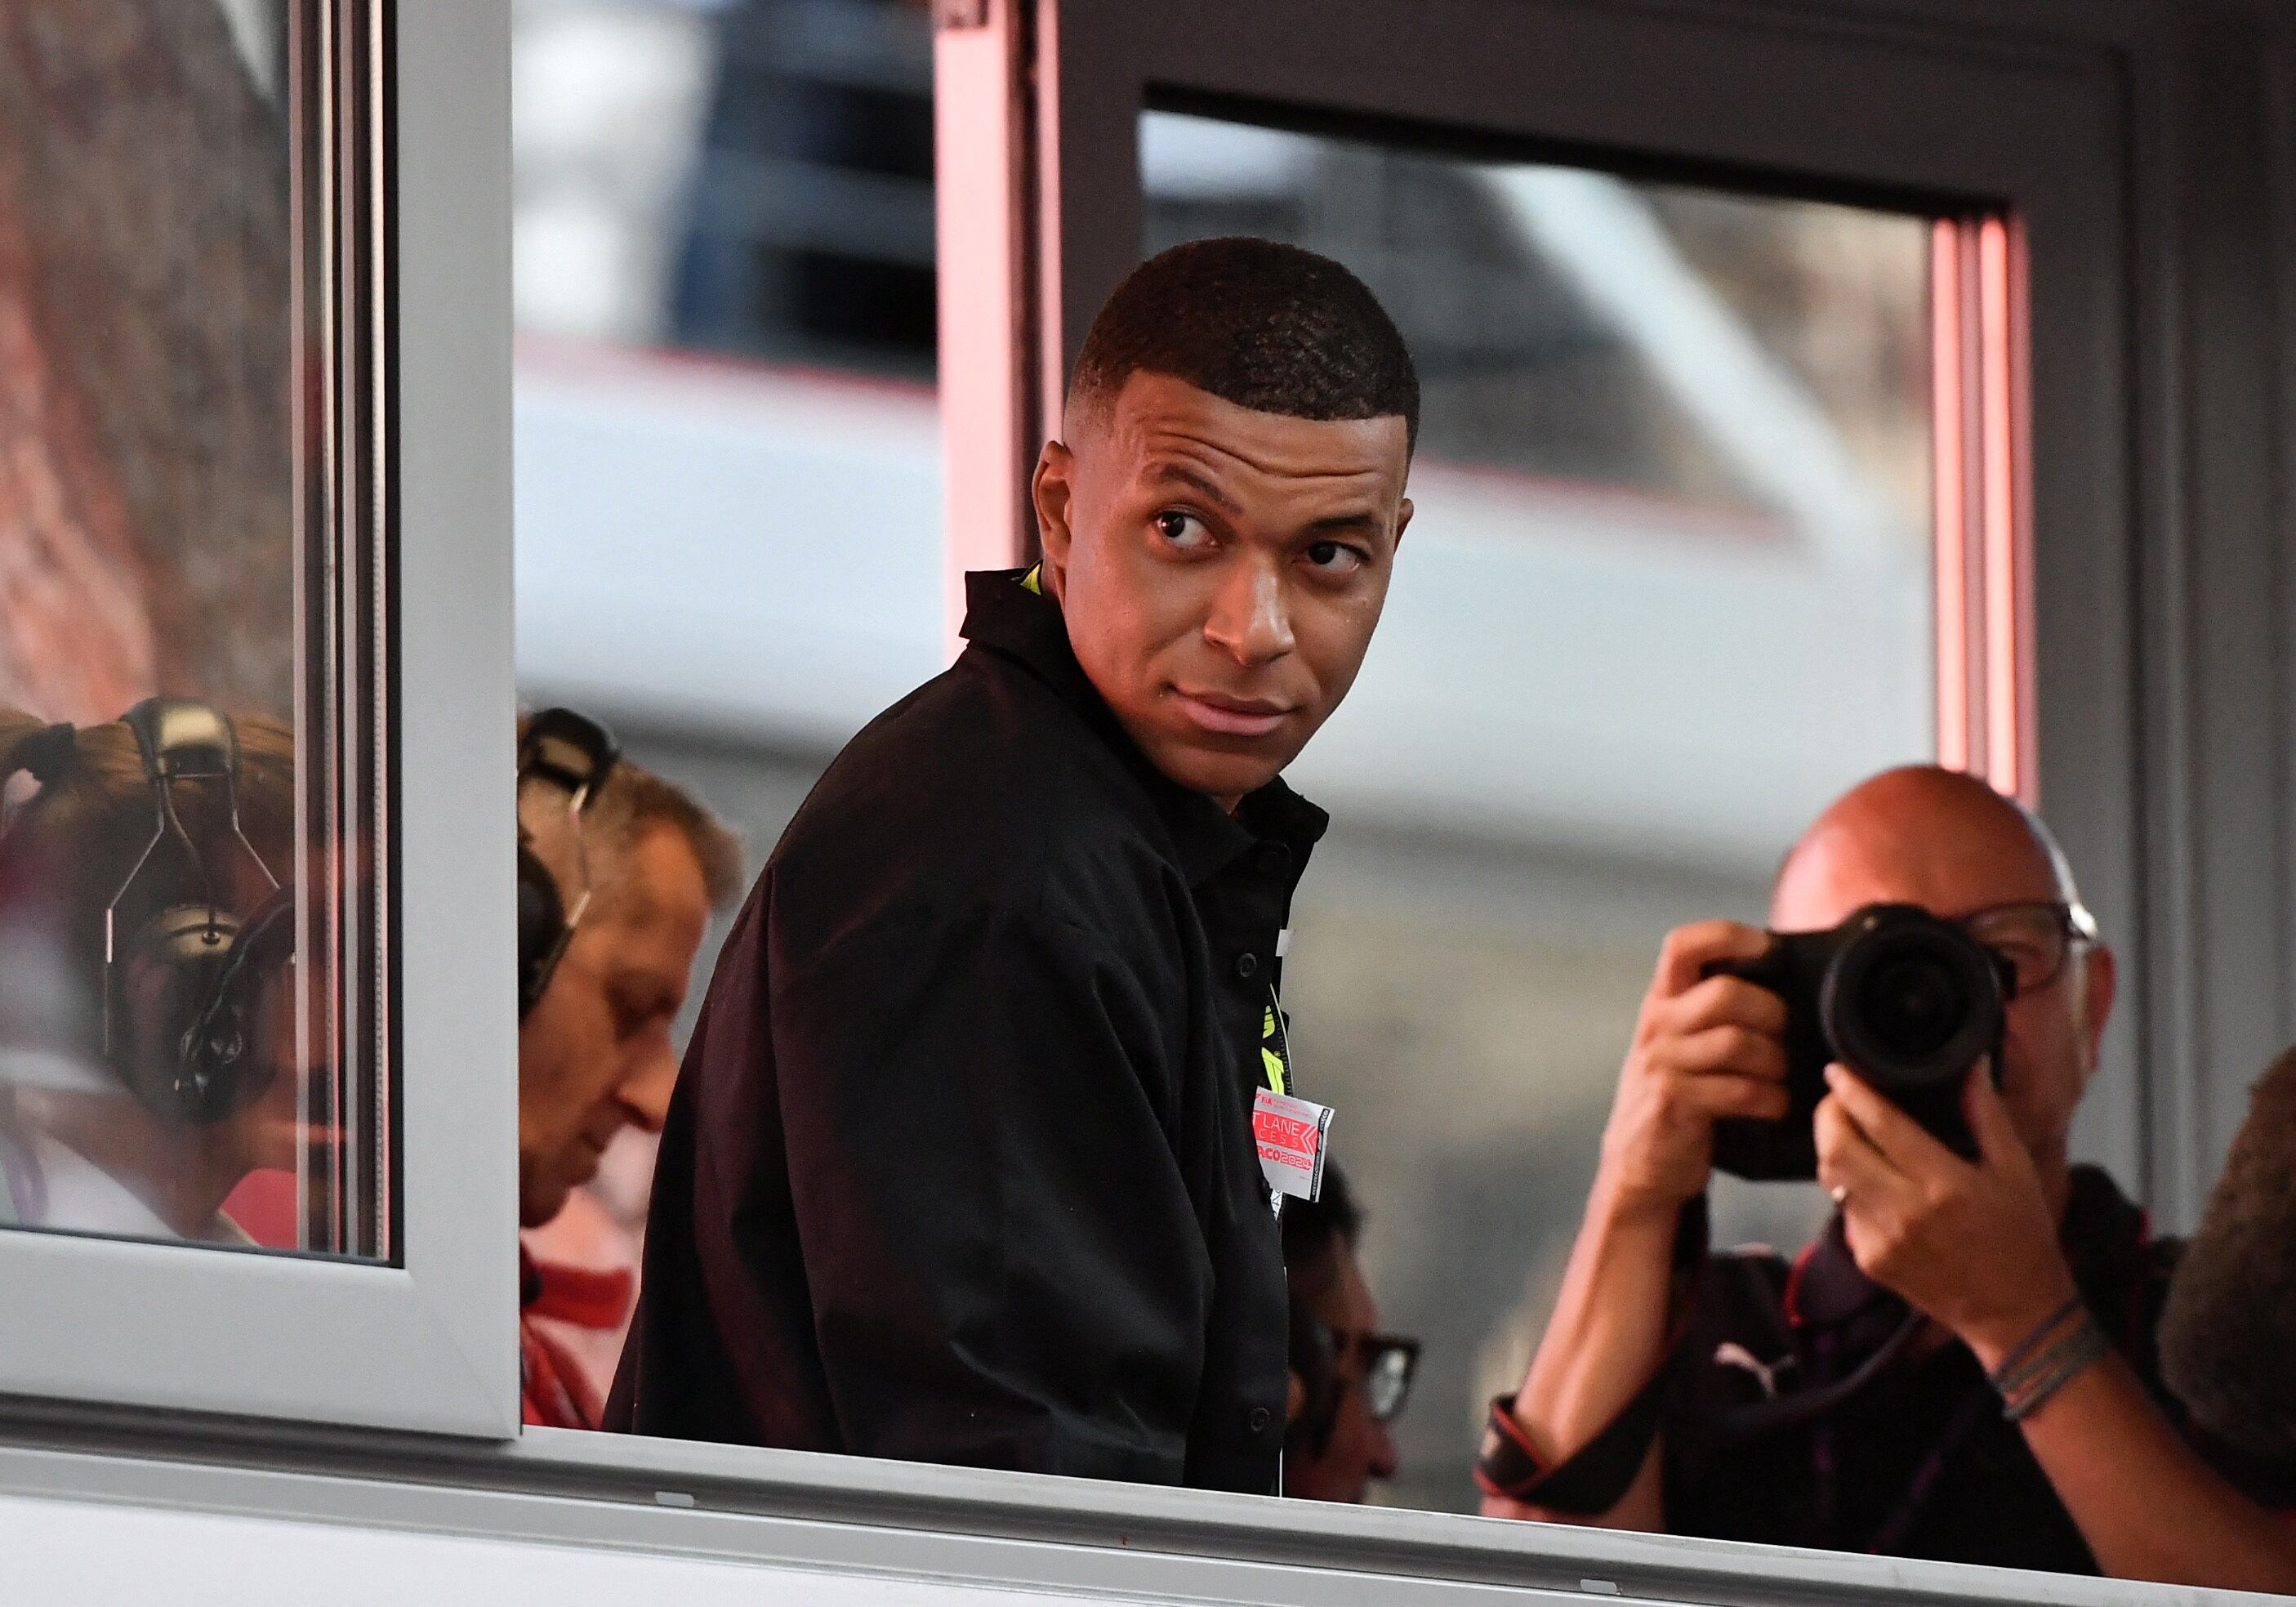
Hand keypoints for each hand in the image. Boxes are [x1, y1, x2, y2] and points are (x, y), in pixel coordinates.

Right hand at [1594, 921, 1790, 1224]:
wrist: (1640, 1164)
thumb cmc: (1677, 1097)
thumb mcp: (1680, 1044)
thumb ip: (1711, 1012)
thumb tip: (1782, 982)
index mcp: (1661, 1001)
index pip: (1683, 945)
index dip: (1728, 935)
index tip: (1767, 946)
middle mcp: (1656, 1025)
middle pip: (1726, 993)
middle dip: (1772, 1012)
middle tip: (1786, 1035)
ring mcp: (1662, 1063)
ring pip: (1738, 1042)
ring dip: (1775, 1061)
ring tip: (1781, 1077)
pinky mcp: (1675, 1102)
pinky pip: (1739, 1090)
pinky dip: (1770, 1098)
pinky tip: (1774, 1105)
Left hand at [1813, 1062, 2077, 1365]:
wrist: (2014, 1313)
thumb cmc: (2021, 1234)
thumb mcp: (2015, 1169)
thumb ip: (1986, 1114)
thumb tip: (1971, 1065)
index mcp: (1944, 1185)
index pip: (1882, 1126)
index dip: (1852, 1093)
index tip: (1837, 1070)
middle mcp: (1904, 1212)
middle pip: (1837, 1151)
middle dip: (1827, 1116)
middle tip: (1837, 1098)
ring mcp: (1879, 1241)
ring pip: (1832, 1179)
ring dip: (1833, 1149)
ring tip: (1849, 1130)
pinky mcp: (1867, 1260)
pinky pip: (1843, 1209)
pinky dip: (1849, 1186)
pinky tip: (1869, 1177)